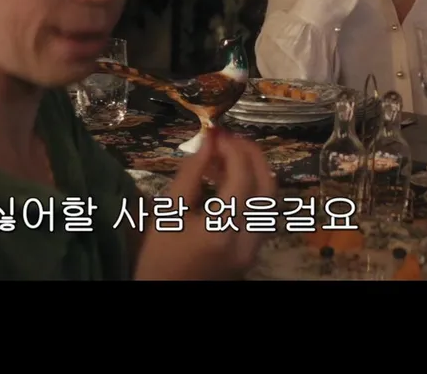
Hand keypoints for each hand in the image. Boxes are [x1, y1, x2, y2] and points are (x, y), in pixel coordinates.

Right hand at [134, 127, 277, 279]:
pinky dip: (251, 190)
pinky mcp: (253, 251)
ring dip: (255, 171)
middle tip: (231, 137)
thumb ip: (190, 174)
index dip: (232, 150)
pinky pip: (261, 213)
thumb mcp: (167, 212)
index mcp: (220, 230)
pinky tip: (229, 179)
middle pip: (267, 188)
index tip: (216, 132)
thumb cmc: (157, 256)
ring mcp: (254, 248)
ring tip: (228, 155)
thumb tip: (209, 141)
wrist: (165, 293)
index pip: (241, 179)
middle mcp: (246, 240)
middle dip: (253, 156)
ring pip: (269, 201)